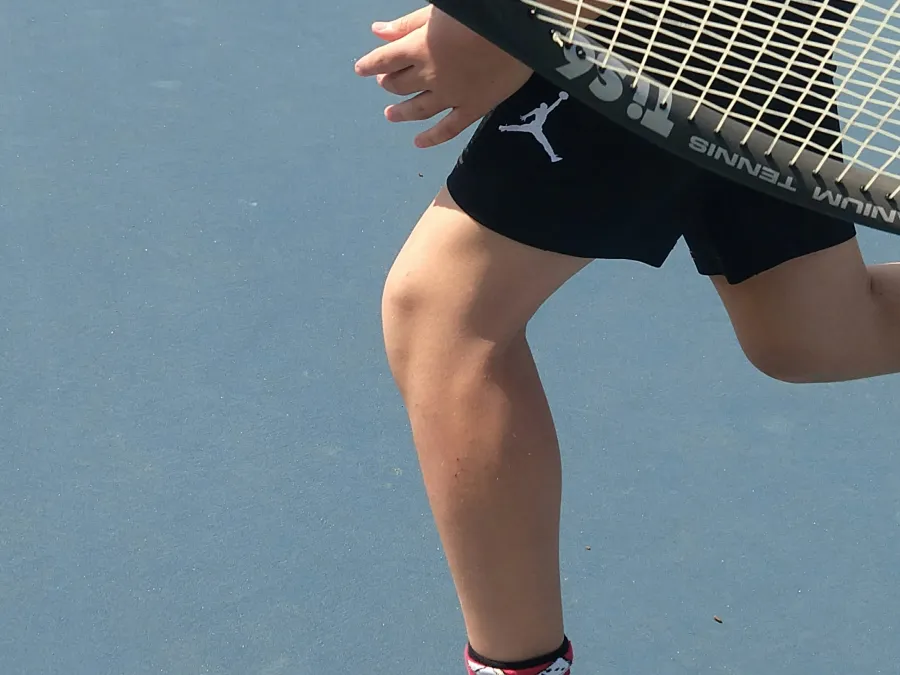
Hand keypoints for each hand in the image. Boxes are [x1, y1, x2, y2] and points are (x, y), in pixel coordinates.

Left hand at [354, 6, 532, 147]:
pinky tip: (418, 142)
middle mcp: (430, 75)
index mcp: (419, 46)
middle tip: (386, 83)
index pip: (384, 59)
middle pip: (399, 84)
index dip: (370, 64)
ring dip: (401, 112)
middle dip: (389, 83)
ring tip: (391, 114)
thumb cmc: (480, 11)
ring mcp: (451, 95)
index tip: (361, 69)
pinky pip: (448, 129)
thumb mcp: (439, 9)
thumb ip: (407, 23)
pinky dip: (431, 137)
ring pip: (418, 109)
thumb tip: (377, 32)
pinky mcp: (473, 108)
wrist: (521, 28)